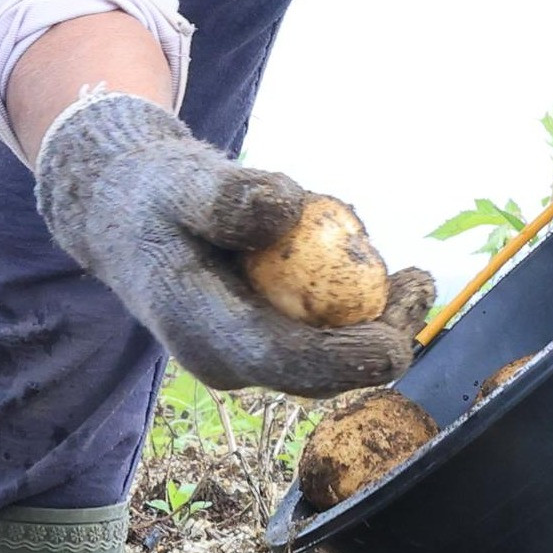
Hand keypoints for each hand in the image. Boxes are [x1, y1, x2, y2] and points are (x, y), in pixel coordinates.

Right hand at [32, 95, 435, 395]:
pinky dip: (357, 301)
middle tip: (423, 284)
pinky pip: (325, 330)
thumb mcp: (180, 181)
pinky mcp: (267, 337)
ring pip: (330, 353)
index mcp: (201, 334)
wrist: (129, 214)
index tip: (396, 341)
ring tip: (410, 273)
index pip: (283, 360)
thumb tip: (286, 210)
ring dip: (379, 318)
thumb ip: (226, 197)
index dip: (345, 357)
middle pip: (320, 371)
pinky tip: (371, 259)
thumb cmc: (154, 195)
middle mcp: (229, 359)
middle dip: (383, 340)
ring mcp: (250, 353)